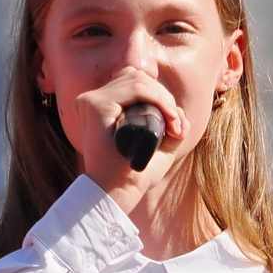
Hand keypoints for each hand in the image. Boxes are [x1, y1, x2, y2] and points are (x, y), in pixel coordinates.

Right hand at [60, 64, 184, 212]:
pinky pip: (134, 88)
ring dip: (163, 98)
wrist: (117, 194)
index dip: (158, 96)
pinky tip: (168, 116)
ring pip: (138, 80)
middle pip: (136, 77)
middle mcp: (91, 101)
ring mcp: (91, 102)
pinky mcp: (96, 106)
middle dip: (164, 97)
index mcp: (99, 107)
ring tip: (173, 123)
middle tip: (176, 126)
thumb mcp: (158, 149)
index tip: (174, 124)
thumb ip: (171, 130)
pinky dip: (157, 98)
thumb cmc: (134, 175)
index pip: (133, 83)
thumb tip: (180, 112)